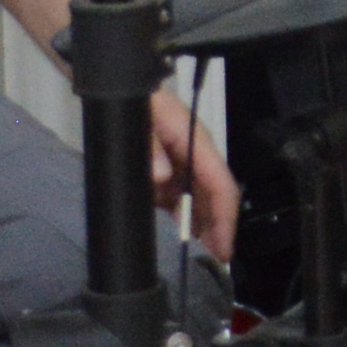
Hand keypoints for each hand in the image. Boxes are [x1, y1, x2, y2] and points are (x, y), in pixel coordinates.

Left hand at [151, 83, 240, 246]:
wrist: (121, 87)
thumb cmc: (138, 98)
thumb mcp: (142, 115)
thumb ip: (150, 145)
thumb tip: (162, 176)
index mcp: (195, 140)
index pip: (220, 183)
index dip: (225, 217)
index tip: (224, 245)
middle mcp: (194, 155)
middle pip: (215, 197)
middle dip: (218, 229)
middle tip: (215, 259)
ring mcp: (182, 165)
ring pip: (200, 201)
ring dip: (202, 227)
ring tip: (202, 253)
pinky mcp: (168, 171)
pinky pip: (181, 199)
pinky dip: (184, 218)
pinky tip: (181, 234)